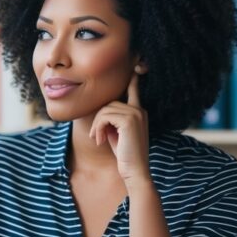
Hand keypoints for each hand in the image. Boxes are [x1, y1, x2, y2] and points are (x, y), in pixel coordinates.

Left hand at [89, 71, 150, 186]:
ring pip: (104, 109)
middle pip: (108, 103)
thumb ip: (112, 119)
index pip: (133, 88)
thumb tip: (100, 109)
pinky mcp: (129, 120)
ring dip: (97, 126)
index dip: (131, 77)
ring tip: (98, 139)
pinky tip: (100, 140)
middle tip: (97, 136)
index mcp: (138, 111)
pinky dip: (98, 128)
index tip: (134, 64)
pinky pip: (104, 116)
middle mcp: (139, 110)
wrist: (134, 171)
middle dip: (98, 119)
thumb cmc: (124, 155)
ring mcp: (135, 114)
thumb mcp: (116, 133)